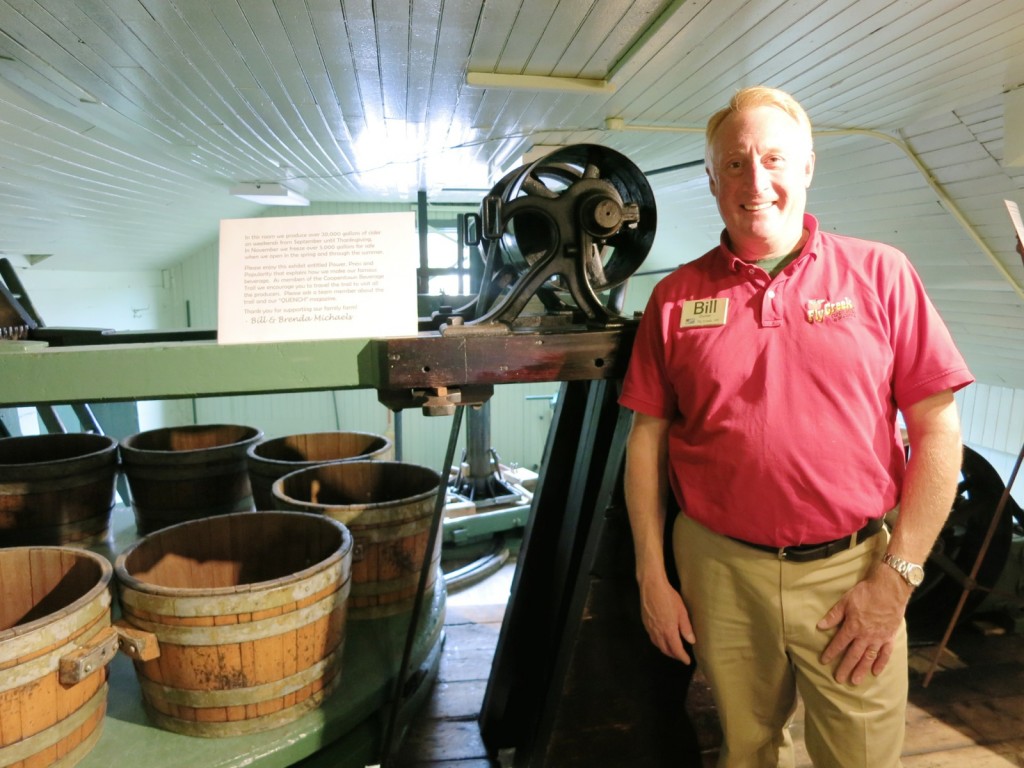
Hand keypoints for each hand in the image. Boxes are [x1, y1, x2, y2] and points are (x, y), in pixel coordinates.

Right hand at [638, 575, 696, 663]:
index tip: (687, 661)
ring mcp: (650, 628)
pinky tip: (661, 638)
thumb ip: (686, 628)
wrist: (651, 586)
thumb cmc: (668, 597)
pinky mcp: (645, 622)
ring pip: (657, 644)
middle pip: (665, 649)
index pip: (676, 649)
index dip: (682, 657)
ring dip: (665, 649)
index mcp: (668, 630)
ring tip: (672, 649)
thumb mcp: (682, 611)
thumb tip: (691, 641)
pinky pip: (652, 637)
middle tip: (680, 656)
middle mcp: (658, 632)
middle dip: (673, 655)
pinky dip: (658, 642)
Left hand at [816, 566, 909, 684]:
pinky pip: (885, 654)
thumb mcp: (845, 601)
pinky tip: (875, 672)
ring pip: (869, 658)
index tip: (824, 661)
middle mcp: (865, 636)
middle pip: (853, 655)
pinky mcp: (890, 637)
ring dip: (861, 670)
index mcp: (853, 627)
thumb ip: (834, 615)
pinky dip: (881, 664)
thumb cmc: (865, 593)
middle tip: (839, 679)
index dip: (831, 652)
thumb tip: (820, 626)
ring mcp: (879, 638)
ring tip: (855, 681)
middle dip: (845, 667)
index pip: (839, 643)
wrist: (889, 589)